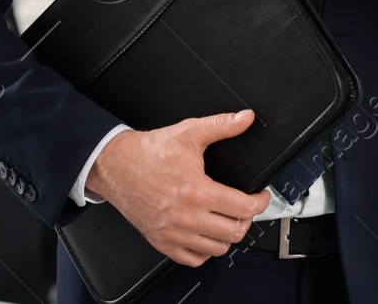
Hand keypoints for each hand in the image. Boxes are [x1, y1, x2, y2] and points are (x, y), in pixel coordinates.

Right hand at [84, 109, 271, 266]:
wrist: (117, 166)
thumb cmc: (149, 152)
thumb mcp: (189, 132)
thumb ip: (221, 125)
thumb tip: (245, 118)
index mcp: (196, 191)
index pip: (243, 208)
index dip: (260, 202)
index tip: (260, 196)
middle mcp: (186, 217)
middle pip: (234, 232)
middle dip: (247, 219)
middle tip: (246, 207)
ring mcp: (173, 233)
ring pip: (217, 248)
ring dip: (228, 235)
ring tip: (228, 219)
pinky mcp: (162, 242)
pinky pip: (193, 259)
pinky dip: (205, 251)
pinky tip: (207, 235)